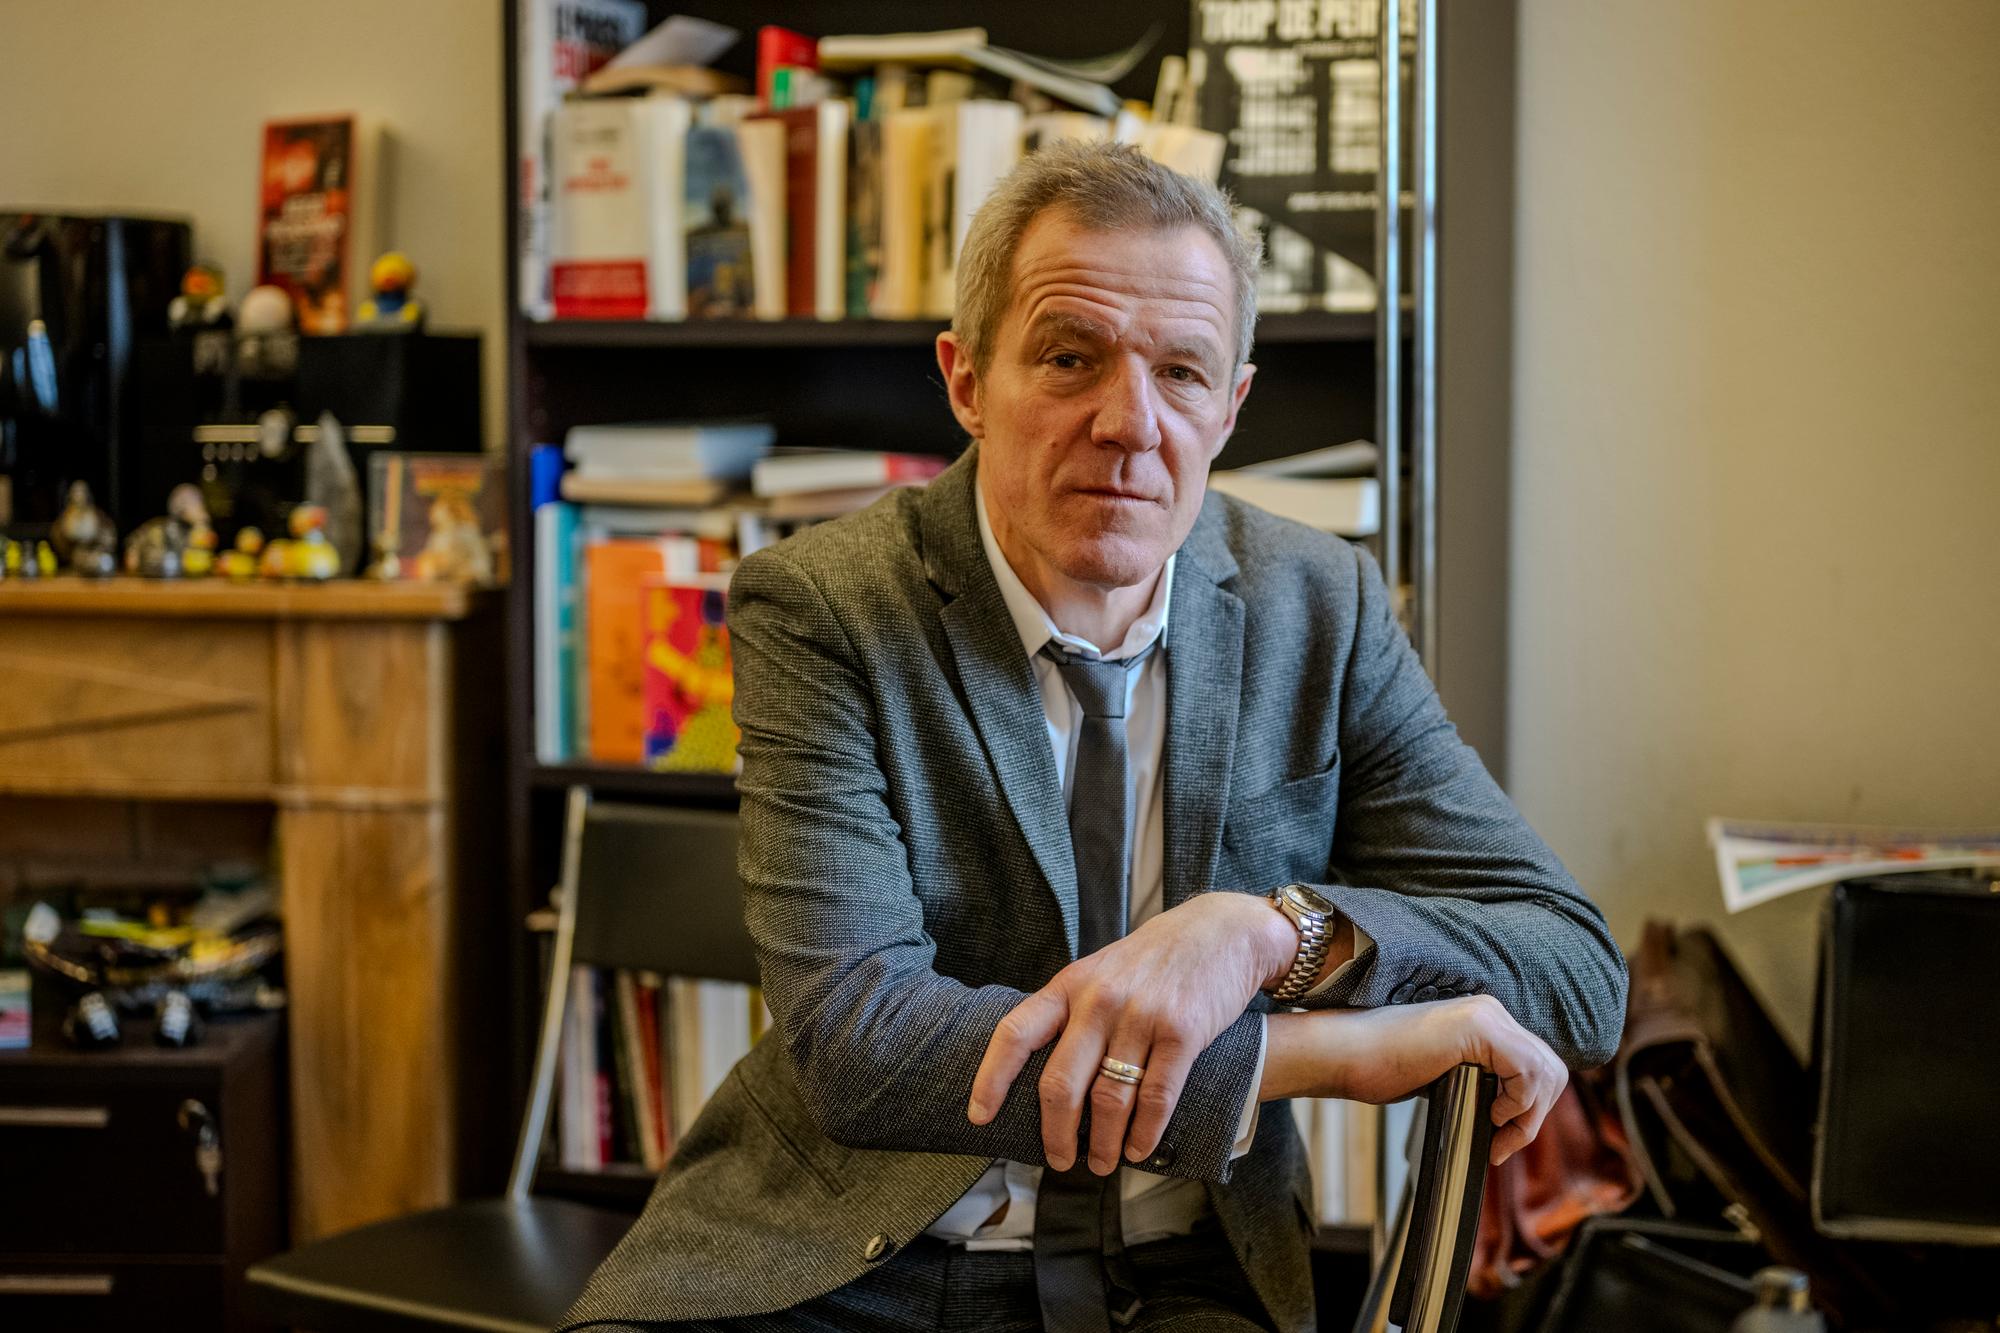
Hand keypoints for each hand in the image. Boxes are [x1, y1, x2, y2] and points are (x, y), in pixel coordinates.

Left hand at [966, 891, 1296, 1174]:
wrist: (1221, 932)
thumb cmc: (1154, 959)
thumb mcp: (1100, 970)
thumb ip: (1072, 1010)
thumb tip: (1040, 1070)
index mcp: (1069, 984)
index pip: (1016, 1032)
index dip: (992, 1078)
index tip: (979, 1116)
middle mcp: (1099, 1000)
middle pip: (1060, 1082)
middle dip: (1055, 1133)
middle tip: (1059, 1160)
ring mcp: (1141, 1016)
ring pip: (1108, 1098)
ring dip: (1103, 1142)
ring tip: (1103, 1163)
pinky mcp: (1182, 1033)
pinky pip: (1156, 1097)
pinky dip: (1144, 1133)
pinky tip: (1138, 1149)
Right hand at [1262, 995, 1568, 1164]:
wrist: (1345, 1054)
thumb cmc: (1380, 1069)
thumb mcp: (1444, 1077)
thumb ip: (1480, 1082)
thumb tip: (1512, 1113)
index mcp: (1484, 1021)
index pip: (1537, 1065)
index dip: (1530, 1109)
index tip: (1502, 1139)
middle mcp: (1491, 1011)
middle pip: (1551, 1068)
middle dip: (1536, 1115)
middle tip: (1502, 1144)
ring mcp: (1487, 1016)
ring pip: (1547, 1071)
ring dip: (1529, 1116)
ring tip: (1498, 1137)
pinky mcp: (1479, 1028)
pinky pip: (1528, 1071)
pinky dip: (1518, 1105)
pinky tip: (1491, 1117)